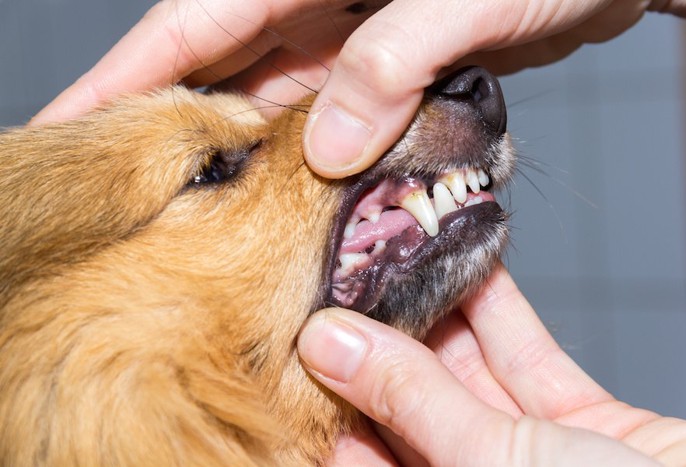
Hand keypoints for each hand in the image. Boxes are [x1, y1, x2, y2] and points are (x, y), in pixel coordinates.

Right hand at [31, 0, 685, 176]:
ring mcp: (347, 40)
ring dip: (244, 160)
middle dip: (171, 133)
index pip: (190, 25)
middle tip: (125, 201)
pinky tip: (293, 199)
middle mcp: (315, 4)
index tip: (63, 128)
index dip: (120, 79)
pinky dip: (305, 160)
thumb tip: (328, 148)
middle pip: (216, 73)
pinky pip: (325, 119)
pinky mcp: (384, 70)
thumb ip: (393, 63)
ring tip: (201, 219)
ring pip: (271, 106)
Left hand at [297, 264, 685, 464]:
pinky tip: (473, 264)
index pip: (359, 449)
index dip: (330, 387)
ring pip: (470, 371)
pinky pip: (530, 358)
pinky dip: (503, 311)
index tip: (306, 323)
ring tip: (404, 253)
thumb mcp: (498, 464)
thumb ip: (413, 401)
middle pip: (413, 402)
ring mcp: (535, 454)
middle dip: (385, 335)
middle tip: (351, 273)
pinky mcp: (588, 423)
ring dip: (442, 310)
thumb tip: (328, 344)